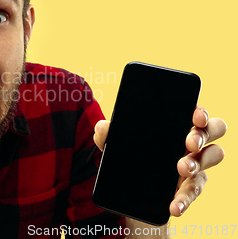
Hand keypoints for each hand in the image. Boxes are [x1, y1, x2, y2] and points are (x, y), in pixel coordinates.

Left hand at [93, 106, 226, 216]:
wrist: (132, 192)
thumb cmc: (131, 156)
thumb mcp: (117, 145)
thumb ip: (109, 136)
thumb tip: (102, 127)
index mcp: (176, 124)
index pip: (195, 112)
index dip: (199, 112)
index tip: (195, 116)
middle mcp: (191, 141)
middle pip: (214, 130)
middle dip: (203, 134)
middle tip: (189, 143)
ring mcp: (195, 163)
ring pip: (213, 156)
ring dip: (199, 162)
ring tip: (181, 169)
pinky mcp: (190, 186)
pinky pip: (195, 190)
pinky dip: (185, 199)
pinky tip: (175, 206)